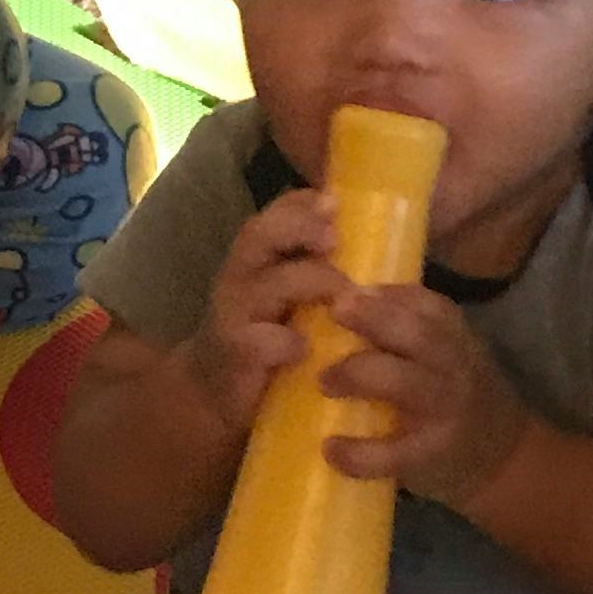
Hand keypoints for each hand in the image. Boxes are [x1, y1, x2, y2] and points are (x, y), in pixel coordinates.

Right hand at [179, 186, 347, 432]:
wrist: (215, 391)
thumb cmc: (265, 337)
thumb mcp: (289, 298)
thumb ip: (317, 272)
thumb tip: (376, 255)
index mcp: (257, 258)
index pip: (275, 214)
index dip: (301, 203)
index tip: (334, 201)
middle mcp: (241, 276)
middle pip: (259, 234)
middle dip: (300, 228)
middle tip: (334, 239)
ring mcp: (234, 313)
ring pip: (269, 284)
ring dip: (312, 283)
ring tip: (344, 296)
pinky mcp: (235, 352)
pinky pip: (258, 340)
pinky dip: (284, 341)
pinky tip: (304, 348)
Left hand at [319, 283, 528, 507]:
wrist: (500, 455)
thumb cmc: (455, 393)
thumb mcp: (446, 352)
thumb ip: (407, 327)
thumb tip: (344, 299)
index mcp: (455, 338)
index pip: (427, 305)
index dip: (385, 295)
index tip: (345, 290)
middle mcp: (454, 369)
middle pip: (418, 334)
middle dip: (373, 318)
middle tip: (333, 312)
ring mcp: (445, 413)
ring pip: (403, 383)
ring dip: (358, 375)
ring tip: (324, 380)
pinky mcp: (431, 456)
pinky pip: (393, 453)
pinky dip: (359, 452)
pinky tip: (331, 447)